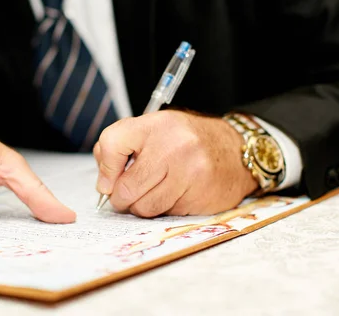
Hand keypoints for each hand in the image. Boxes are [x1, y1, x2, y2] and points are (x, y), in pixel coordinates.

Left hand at [93, 110, 258, 216]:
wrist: (235, 151)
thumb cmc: (185, 142)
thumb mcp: (153, 131)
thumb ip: (120, 148)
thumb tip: (103, 182)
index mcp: (155, 125)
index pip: (112, 143)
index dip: (105, 168)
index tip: (108, 180)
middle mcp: (172, 146)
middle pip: (125, 187)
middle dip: (120, 198)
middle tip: (125, 196)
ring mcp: (189, 172)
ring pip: (143, 207)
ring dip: (140, 207)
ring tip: (150, 194)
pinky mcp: (200, 195)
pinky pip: (165, 213)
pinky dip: (163, 210)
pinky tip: (173, 195)